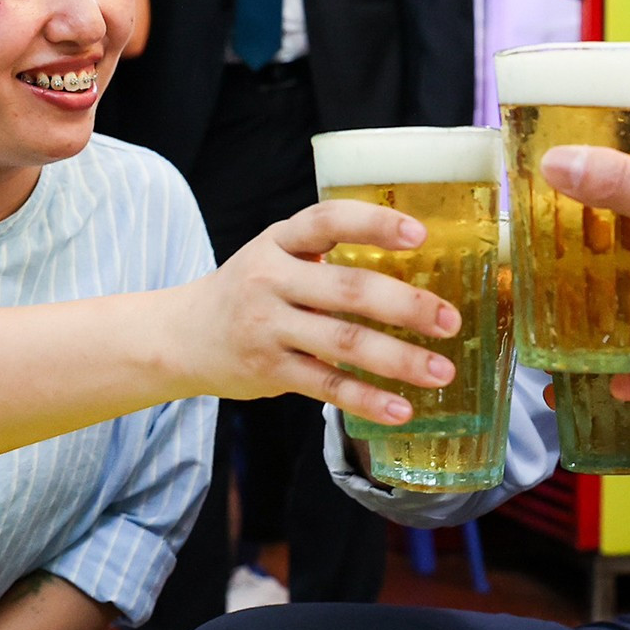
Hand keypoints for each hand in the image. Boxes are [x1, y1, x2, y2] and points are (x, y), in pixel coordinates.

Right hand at [168, 200, 460, 425]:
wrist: (180, 335)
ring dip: (399, 359)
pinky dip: (367, 399)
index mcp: (280, 241)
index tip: (420, 235)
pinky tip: (401, 409)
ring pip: (344, 342)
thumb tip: (414, 265)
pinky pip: (326, 385)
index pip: (329, 220)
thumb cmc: (249, 289)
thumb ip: (328, 255)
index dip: (375, 223)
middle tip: (449, 320)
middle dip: (406, 305)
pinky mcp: (269, 371)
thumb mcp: (276, 254)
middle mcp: (271, 279)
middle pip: (348, 289)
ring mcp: (268, 327)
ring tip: (441, 371)